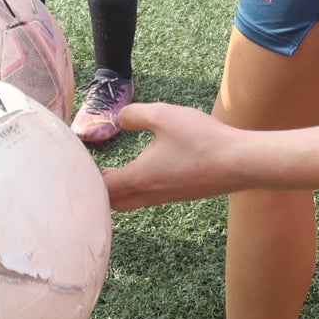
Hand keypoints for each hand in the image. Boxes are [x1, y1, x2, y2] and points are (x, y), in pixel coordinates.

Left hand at [99, 102, 247, 211]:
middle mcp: (151, 193)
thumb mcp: (164, 115)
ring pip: (133, 202)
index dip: (86, 181)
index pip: (103, 188)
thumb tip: (119, 118)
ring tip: (113, 175)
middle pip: (115, 204)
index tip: (78, 170)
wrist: (241, 163)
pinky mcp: (183, 194)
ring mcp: (168, 197)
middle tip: (90, 178)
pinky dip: (138, 191)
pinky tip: (146, 173)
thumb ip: (136, 114)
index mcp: (140, 177)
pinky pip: (150, 198)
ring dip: (119, 193)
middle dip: (99, 193)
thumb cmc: (201, 139)